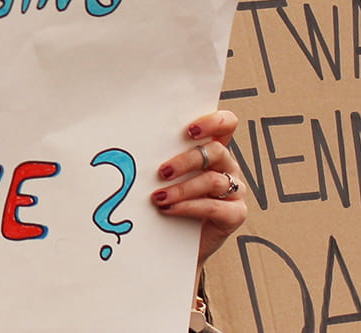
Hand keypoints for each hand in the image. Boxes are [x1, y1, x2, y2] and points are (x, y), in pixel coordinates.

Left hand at [152, 110, 246, 264]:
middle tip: (161, 171)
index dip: (213, 122)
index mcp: (213, 149)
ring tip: (158, 197)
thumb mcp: (164, 173)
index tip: (189, 130)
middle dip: (185, 160)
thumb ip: (159, 155)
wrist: (175, 239)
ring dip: (182, 188)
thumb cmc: (168, 198)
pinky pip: (214, 207)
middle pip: (215, 151)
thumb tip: (125, 145)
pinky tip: (169, 209)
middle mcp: (227, 166)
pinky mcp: (235, 214)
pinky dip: (188, 207)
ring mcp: (235, 190)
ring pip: (213, 180)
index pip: (226, 124)